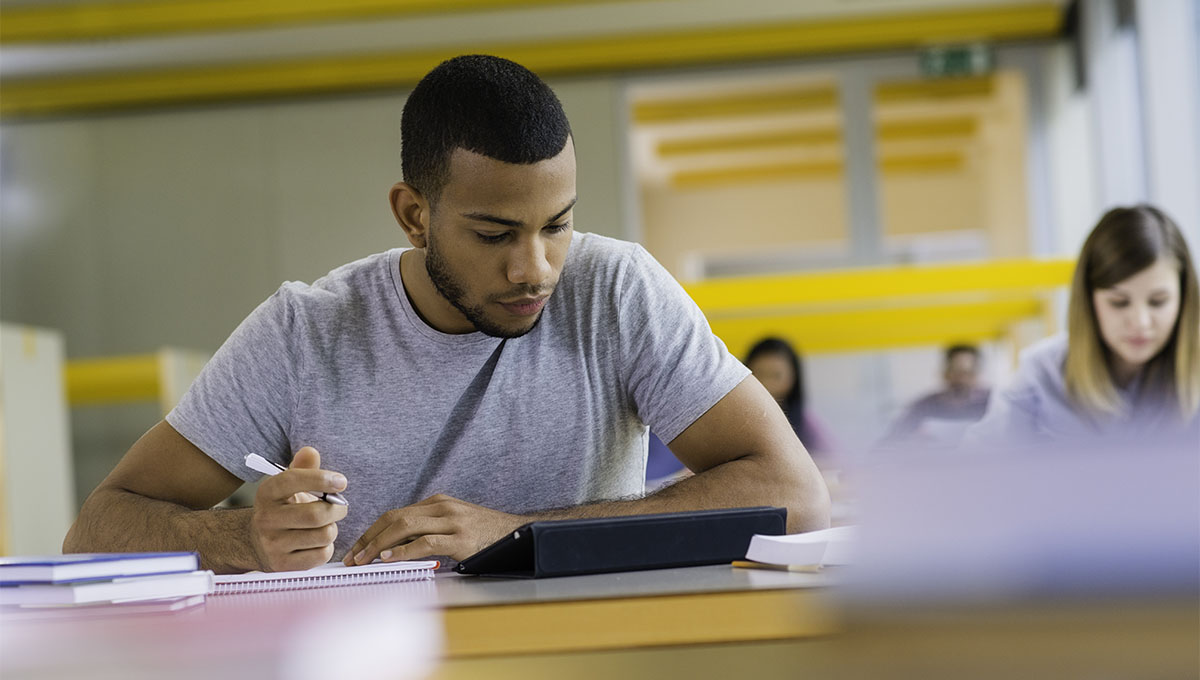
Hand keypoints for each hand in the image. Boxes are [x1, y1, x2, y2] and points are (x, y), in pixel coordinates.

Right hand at [249, 446, 348, 571]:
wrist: (257, 543)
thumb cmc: (283, 508)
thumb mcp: (288, 486)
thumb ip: (302, 468)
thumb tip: (310, 452)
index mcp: (267, 493)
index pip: (293, 480)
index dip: (321, 479)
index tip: (341, 482)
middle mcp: (266, 519)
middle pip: (316, 515)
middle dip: (337, 509)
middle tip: (341, 506)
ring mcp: (272, 544)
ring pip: (323, 536)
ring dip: (333, 529)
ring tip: (326, 525)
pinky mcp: (282, 565)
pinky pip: (321, 555)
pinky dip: (327, 548)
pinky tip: (318, 542)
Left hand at [344, 494, 523, 564]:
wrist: (516, 534)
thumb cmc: (482, 534)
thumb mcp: (452, 525)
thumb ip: (428, 530)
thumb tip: (393, 548)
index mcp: (437, 503)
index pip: (394, 514)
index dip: (371, 531)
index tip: (355, 548)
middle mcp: (441, 507)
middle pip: (394, 518)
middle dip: (368, 538)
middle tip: (352, 556)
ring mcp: (451, 521)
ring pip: (404, 527)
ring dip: (378, 545)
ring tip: (363, 560)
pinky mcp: (460, 539)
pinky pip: (425, 543)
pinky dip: (403, 551)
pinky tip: (389, 560)